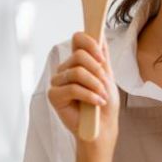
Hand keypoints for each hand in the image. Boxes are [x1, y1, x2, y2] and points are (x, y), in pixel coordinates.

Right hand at [48, 32, 119, 147]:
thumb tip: (101, 35)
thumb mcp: (107, 76)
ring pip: (77, 72)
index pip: (77, 39)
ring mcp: (57, 82)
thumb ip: (102, 57)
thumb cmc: (104, 103)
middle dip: (97, 70)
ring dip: (95, 85)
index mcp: (77, 61)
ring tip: (102, 96)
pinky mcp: (54, 96)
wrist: (102, 126)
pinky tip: (97, 102)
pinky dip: (89, 95)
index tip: (102, 58)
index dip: (90, 43)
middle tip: (105, 84)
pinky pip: (72, 88)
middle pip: (79, 56)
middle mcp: (65, 69)